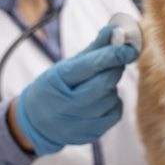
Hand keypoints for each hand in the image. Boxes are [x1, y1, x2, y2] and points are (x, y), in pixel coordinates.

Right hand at [14, 25, 138, 154]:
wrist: (36, 122)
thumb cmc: (53, 87)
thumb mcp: (65, 65)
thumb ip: (93, 49)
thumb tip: (115, 30)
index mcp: (59, 79)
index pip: (91, 65)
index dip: (113, 55)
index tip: (128, 48)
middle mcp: (67, 103)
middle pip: (105, 82)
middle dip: (115, 68)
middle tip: (116, 60)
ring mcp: (78, 121)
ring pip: (111, 97)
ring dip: (112, 86)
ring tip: (99, 84)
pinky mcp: (90, 134)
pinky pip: (115, 113)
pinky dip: (113, 103)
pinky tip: (101, 99)